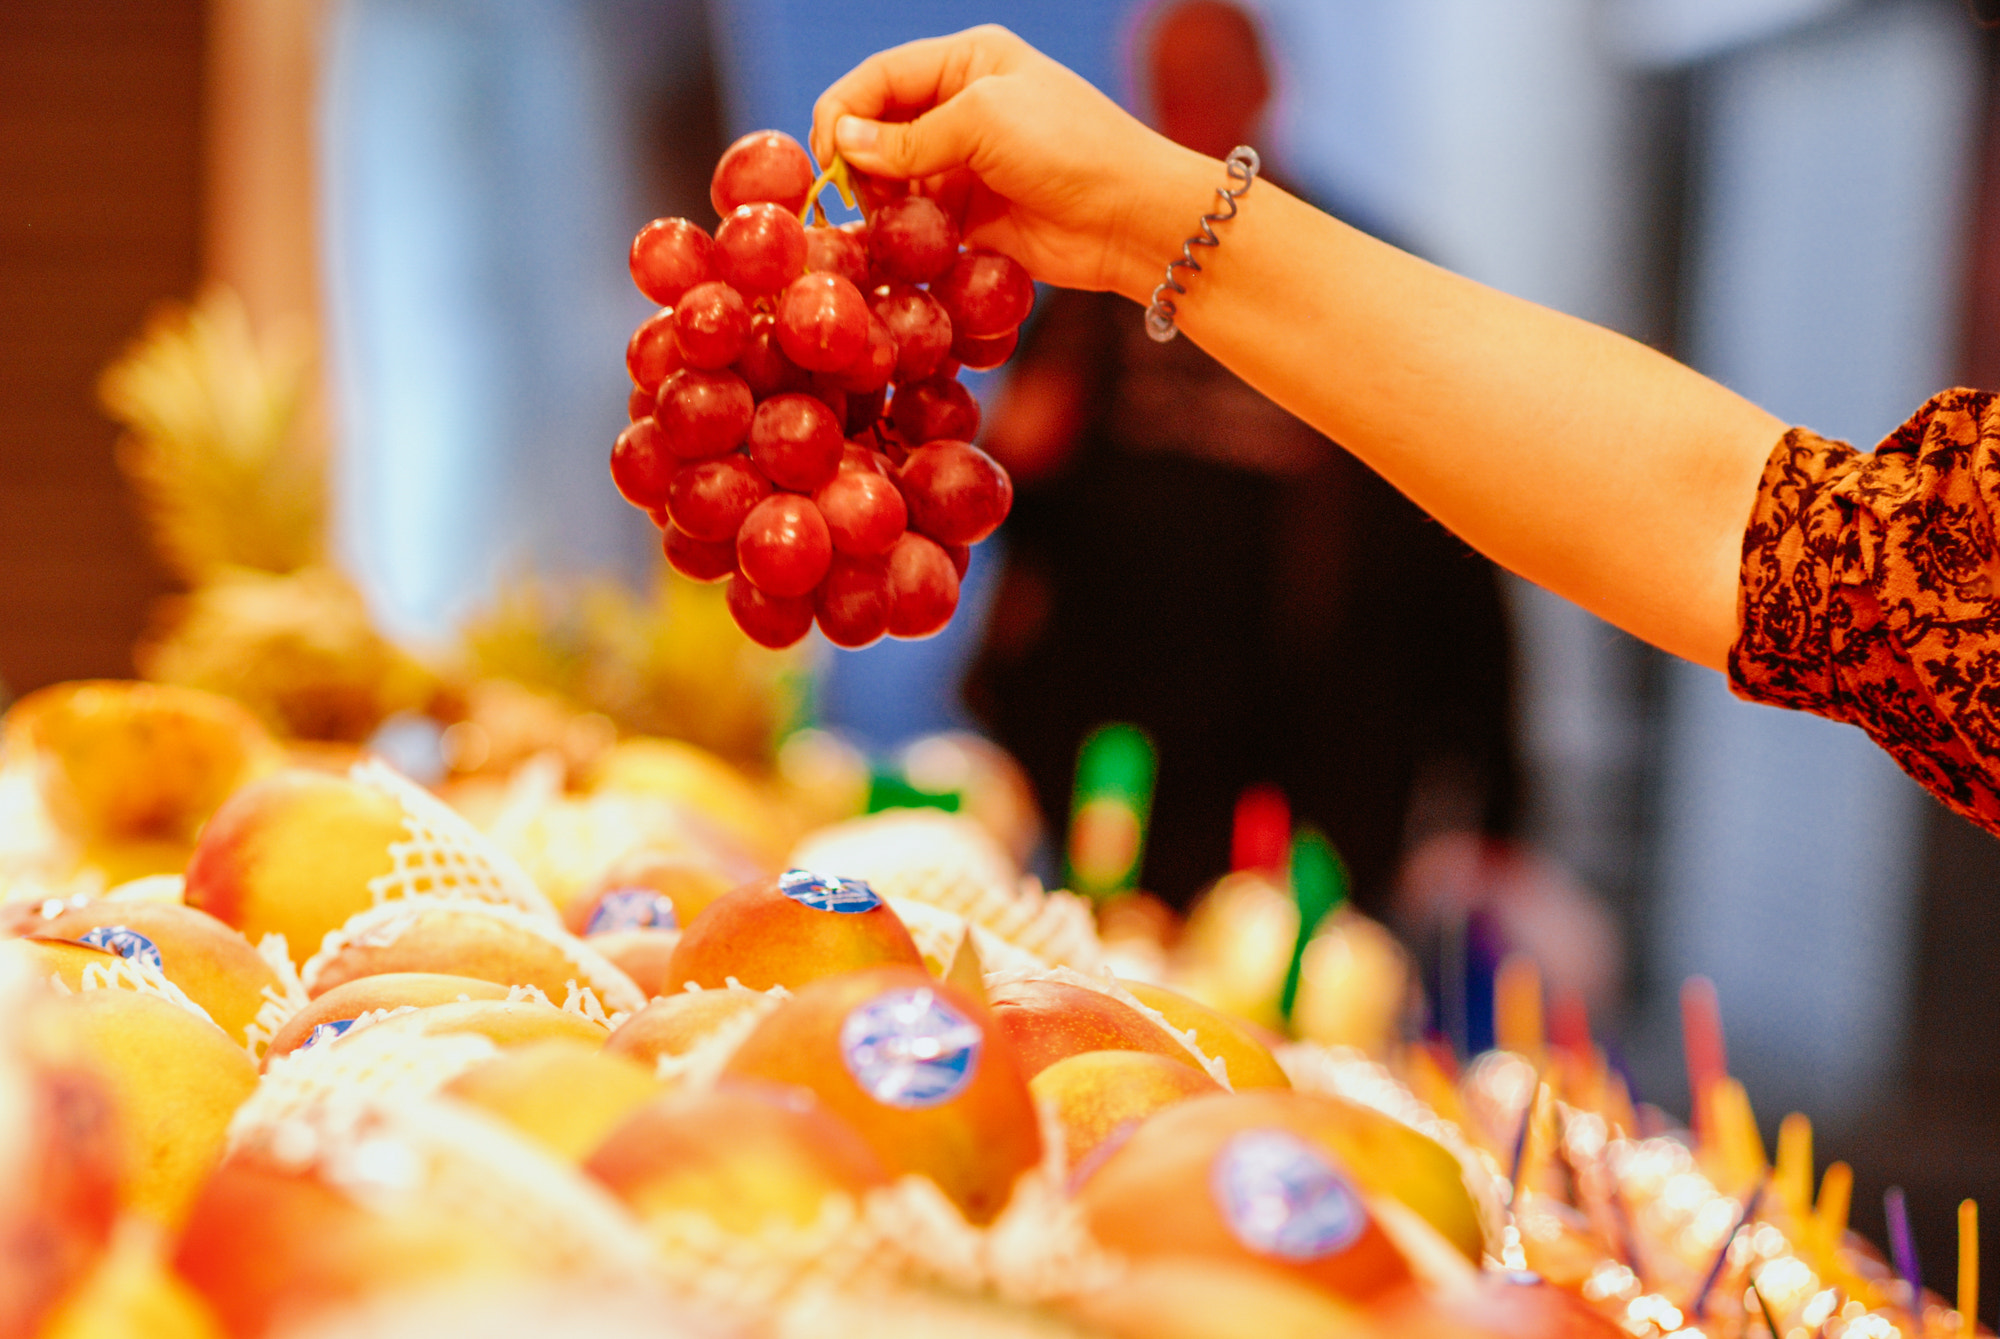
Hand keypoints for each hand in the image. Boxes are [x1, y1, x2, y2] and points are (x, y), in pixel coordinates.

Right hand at [811, 26, 1210, 302]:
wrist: (1131, 219)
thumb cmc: (1070, 149)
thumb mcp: (985, 122)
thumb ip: (910, 136)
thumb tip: (842, 144)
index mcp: (967, 61)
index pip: (880, 77)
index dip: (844, 112)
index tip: (828, 157)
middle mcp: (963, 107)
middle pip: (880, 129)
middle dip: (859, 161)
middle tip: (858, 197)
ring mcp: (967, 164)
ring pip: (894, 179)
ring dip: (880, 202)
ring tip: (886, 224)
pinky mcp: (972, 216)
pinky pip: (918, 222)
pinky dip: (902, 234)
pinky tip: (899, 247)